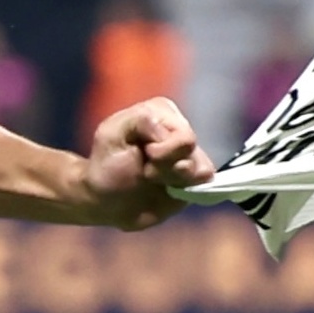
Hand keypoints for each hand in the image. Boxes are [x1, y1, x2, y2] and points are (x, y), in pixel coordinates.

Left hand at [78, 97, 214, 230]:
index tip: (141, 153)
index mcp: (161, 112)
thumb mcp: (112, 134)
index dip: (161, 149)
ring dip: (173, 177)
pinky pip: (206, 181)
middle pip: (190, 145)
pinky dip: (186, 187)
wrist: (107, 201)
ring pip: (200, 166)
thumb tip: (170, 133)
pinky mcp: (195, 178)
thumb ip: (141, 120)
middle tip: (146, 170)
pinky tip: (167, 188)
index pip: (179, 129)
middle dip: (165, 164)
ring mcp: (190, 154)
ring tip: (153, 179)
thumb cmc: (107, 163)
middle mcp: (180, 128)